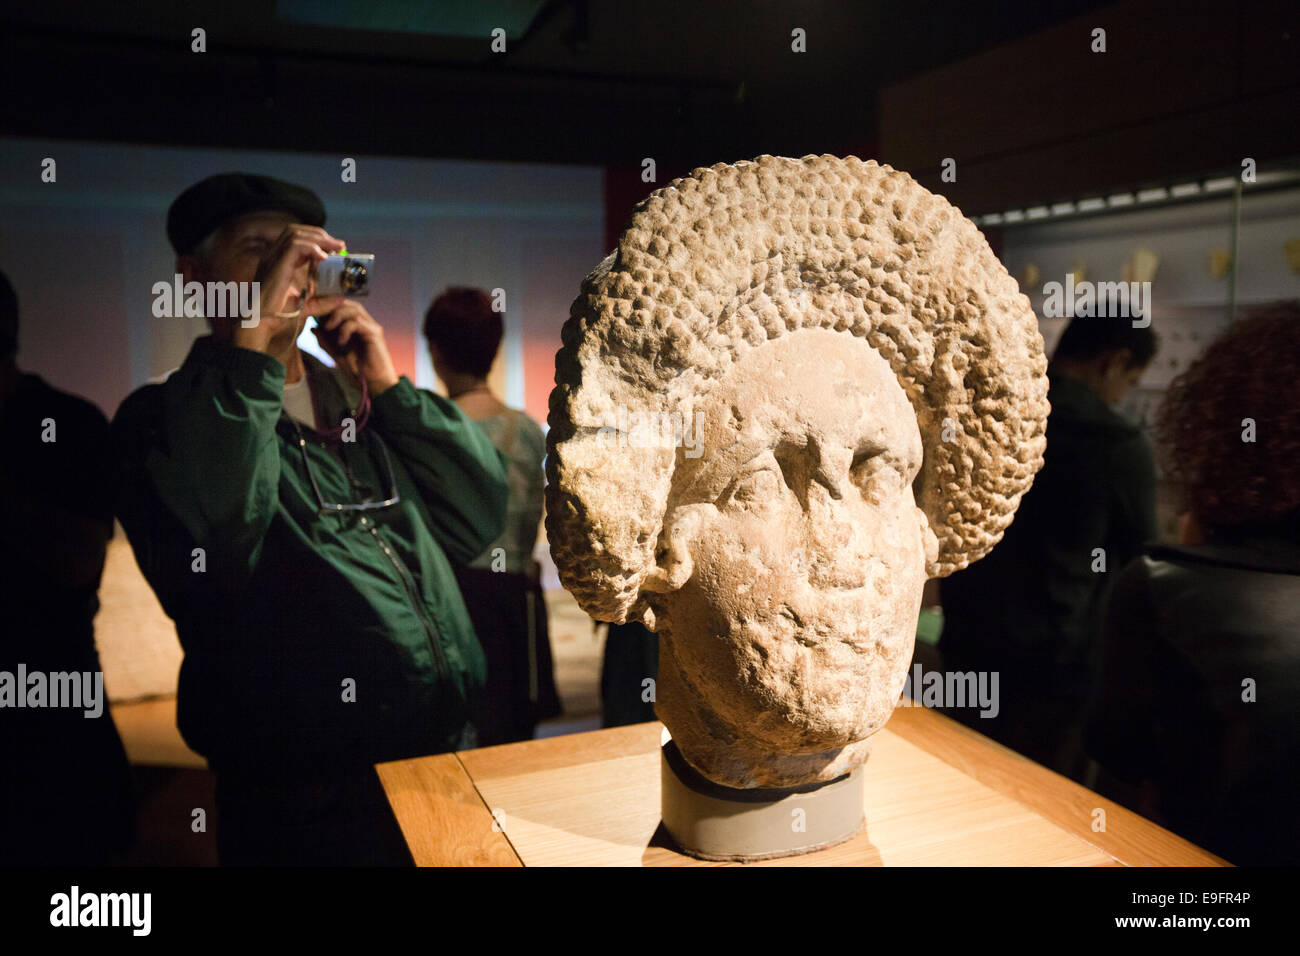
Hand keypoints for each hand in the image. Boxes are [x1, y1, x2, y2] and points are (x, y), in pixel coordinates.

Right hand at [237, 225, 345, 352]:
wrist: (262, 322)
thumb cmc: (279, 315)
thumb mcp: (308, 306)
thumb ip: (324, 302)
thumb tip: (343, 299)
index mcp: (279, 261)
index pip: (297, 238)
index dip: (317, 239)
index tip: (336, 248)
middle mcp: (274, 255)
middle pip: (296, 230)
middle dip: (320, 234)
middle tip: (340, 245)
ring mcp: (273, 257)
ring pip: (295, 233)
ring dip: (319, 238)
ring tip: (336, 247)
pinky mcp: (276, 264)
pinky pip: (294, 245)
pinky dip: (311, 247)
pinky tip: (324, 257)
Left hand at [311, 300, 399, 394]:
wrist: (375, 385)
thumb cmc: (359, 372)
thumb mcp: (336, 354)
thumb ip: (326, 341)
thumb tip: (313, 328)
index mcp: (356, 326)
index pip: (341, 306)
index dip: (326, 305)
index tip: (312, 310)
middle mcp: (365, 323)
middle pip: (347, 303)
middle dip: (330, 306)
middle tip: (317, 314)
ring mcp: (371, 327)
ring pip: (353, 309)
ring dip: (336, 316)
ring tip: (328, 328)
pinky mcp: (374, 333)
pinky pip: (357, 323)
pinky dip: (345, 330)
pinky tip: (341, 342)